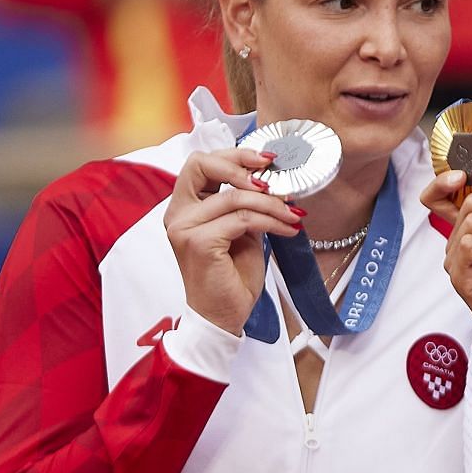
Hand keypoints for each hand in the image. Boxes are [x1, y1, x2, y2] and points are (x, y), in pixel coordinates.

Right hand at [164, 146, 302, 333]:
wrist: (223, 316)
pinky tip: (289, 229)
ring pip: (234, 196)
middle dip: (243, 164)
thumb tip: (272, 181)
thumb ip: (245, 205)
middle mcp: (178, 214)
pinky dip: (271, 221)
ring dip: (272, 203)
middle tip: (275, 180)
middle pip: (203, 164)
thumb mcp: (241, 232)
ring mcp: (185, 227)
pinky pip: (243, 219)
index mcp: (184, 207)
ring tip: (294, 215)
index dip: (234, 155)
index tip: (267, 161)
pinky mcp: (199, 242)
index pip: (201, 163)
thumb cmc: (231, 277)